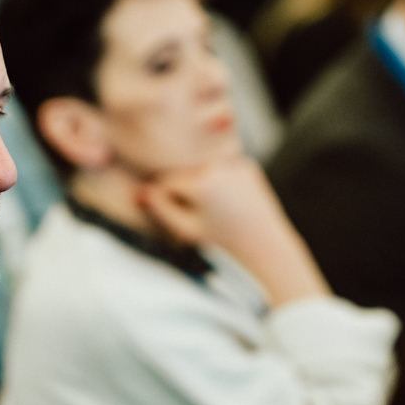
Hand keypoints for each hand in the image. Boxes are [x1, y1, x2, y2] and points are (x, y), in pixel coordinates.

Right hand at [138, 156, 285, 251]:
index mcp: (200, 182)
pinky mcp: (247, 164)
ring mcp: (235, 162)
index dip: (169, 202)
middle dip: (186, 192)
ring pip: (203, 170)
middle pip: (185, 174)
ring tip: (217, 209)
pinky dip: (222, 180)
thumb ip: (160, 210)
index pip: (166, 182)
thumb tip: (140, 192)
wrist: (264, 242)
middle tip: (201, 215)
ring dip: (203, 184)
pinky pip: (223, 168)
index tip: (182, 217)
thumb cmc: (223, 241)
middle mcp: (217, 166)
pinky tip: (230, 201)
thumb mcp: (186, 230)